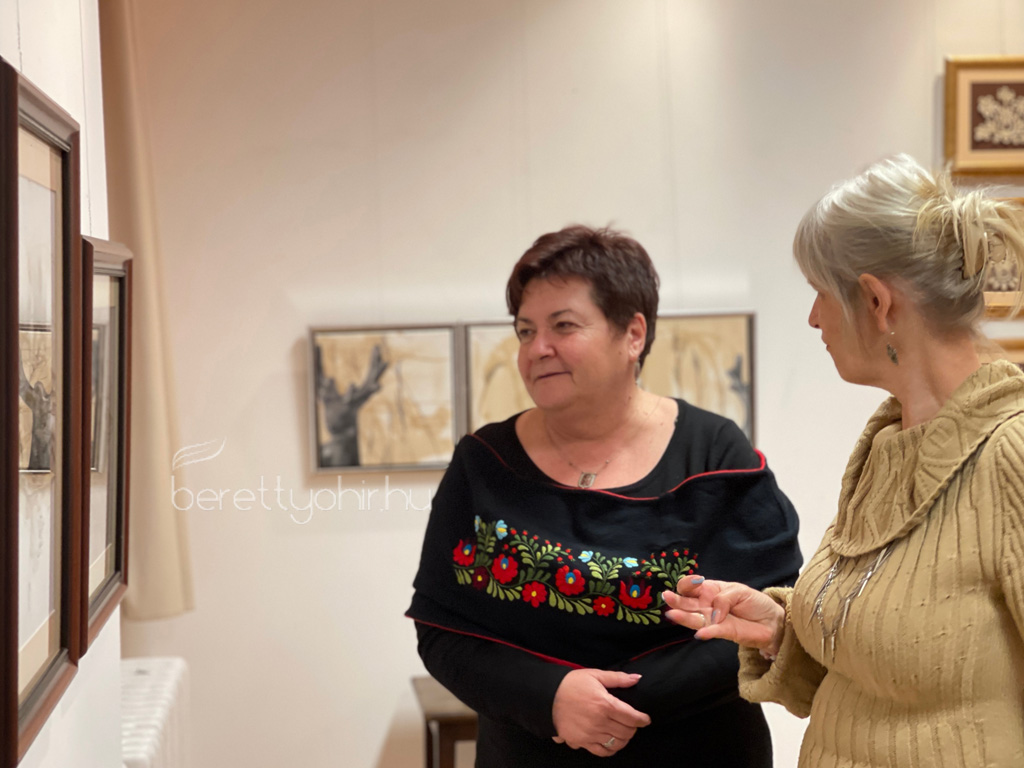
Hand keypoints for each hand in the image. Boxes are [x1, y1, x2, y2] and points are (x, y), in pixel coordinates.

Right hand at [551, 669, 650, 755]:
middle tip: (632, 723)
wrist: (547, 696)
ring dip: (624, 739)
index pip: (632, 717)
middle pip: (627, 732)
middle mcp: (600, 722)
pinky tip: (611, 742)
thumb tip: (636, 678)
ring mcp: (590, 734)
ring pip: (617, 744)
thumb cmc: (571, 684)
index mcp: (605, 704)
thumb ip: (617, 678)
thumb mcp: (595, 675)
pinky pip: (602, 752)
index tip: (645, 719)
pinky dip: (610, 749)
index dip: (642, 719)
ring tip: (623, 732)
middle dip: (634, 728)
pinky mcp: (581, 742)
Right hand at [662, 576, 784, 654]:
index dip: (689, 583)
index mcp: (711, 590)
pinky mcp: (723, 632)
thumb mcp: (740, 591)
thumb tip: (714, 613)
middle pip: (688, 602)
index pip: (692, 586)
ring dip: (683, 616)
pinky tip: (700, 633)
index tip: (693, 582)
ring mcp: (713, 620)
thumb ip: (724, 598)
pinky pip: (712, 632)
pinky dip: (706, 632)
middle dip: (677, 599)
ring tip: (671, 614)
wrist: (772, 620)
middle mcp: (708, 605)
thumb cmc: (755, 602)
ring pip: (694, 618)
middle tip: (667, 597)